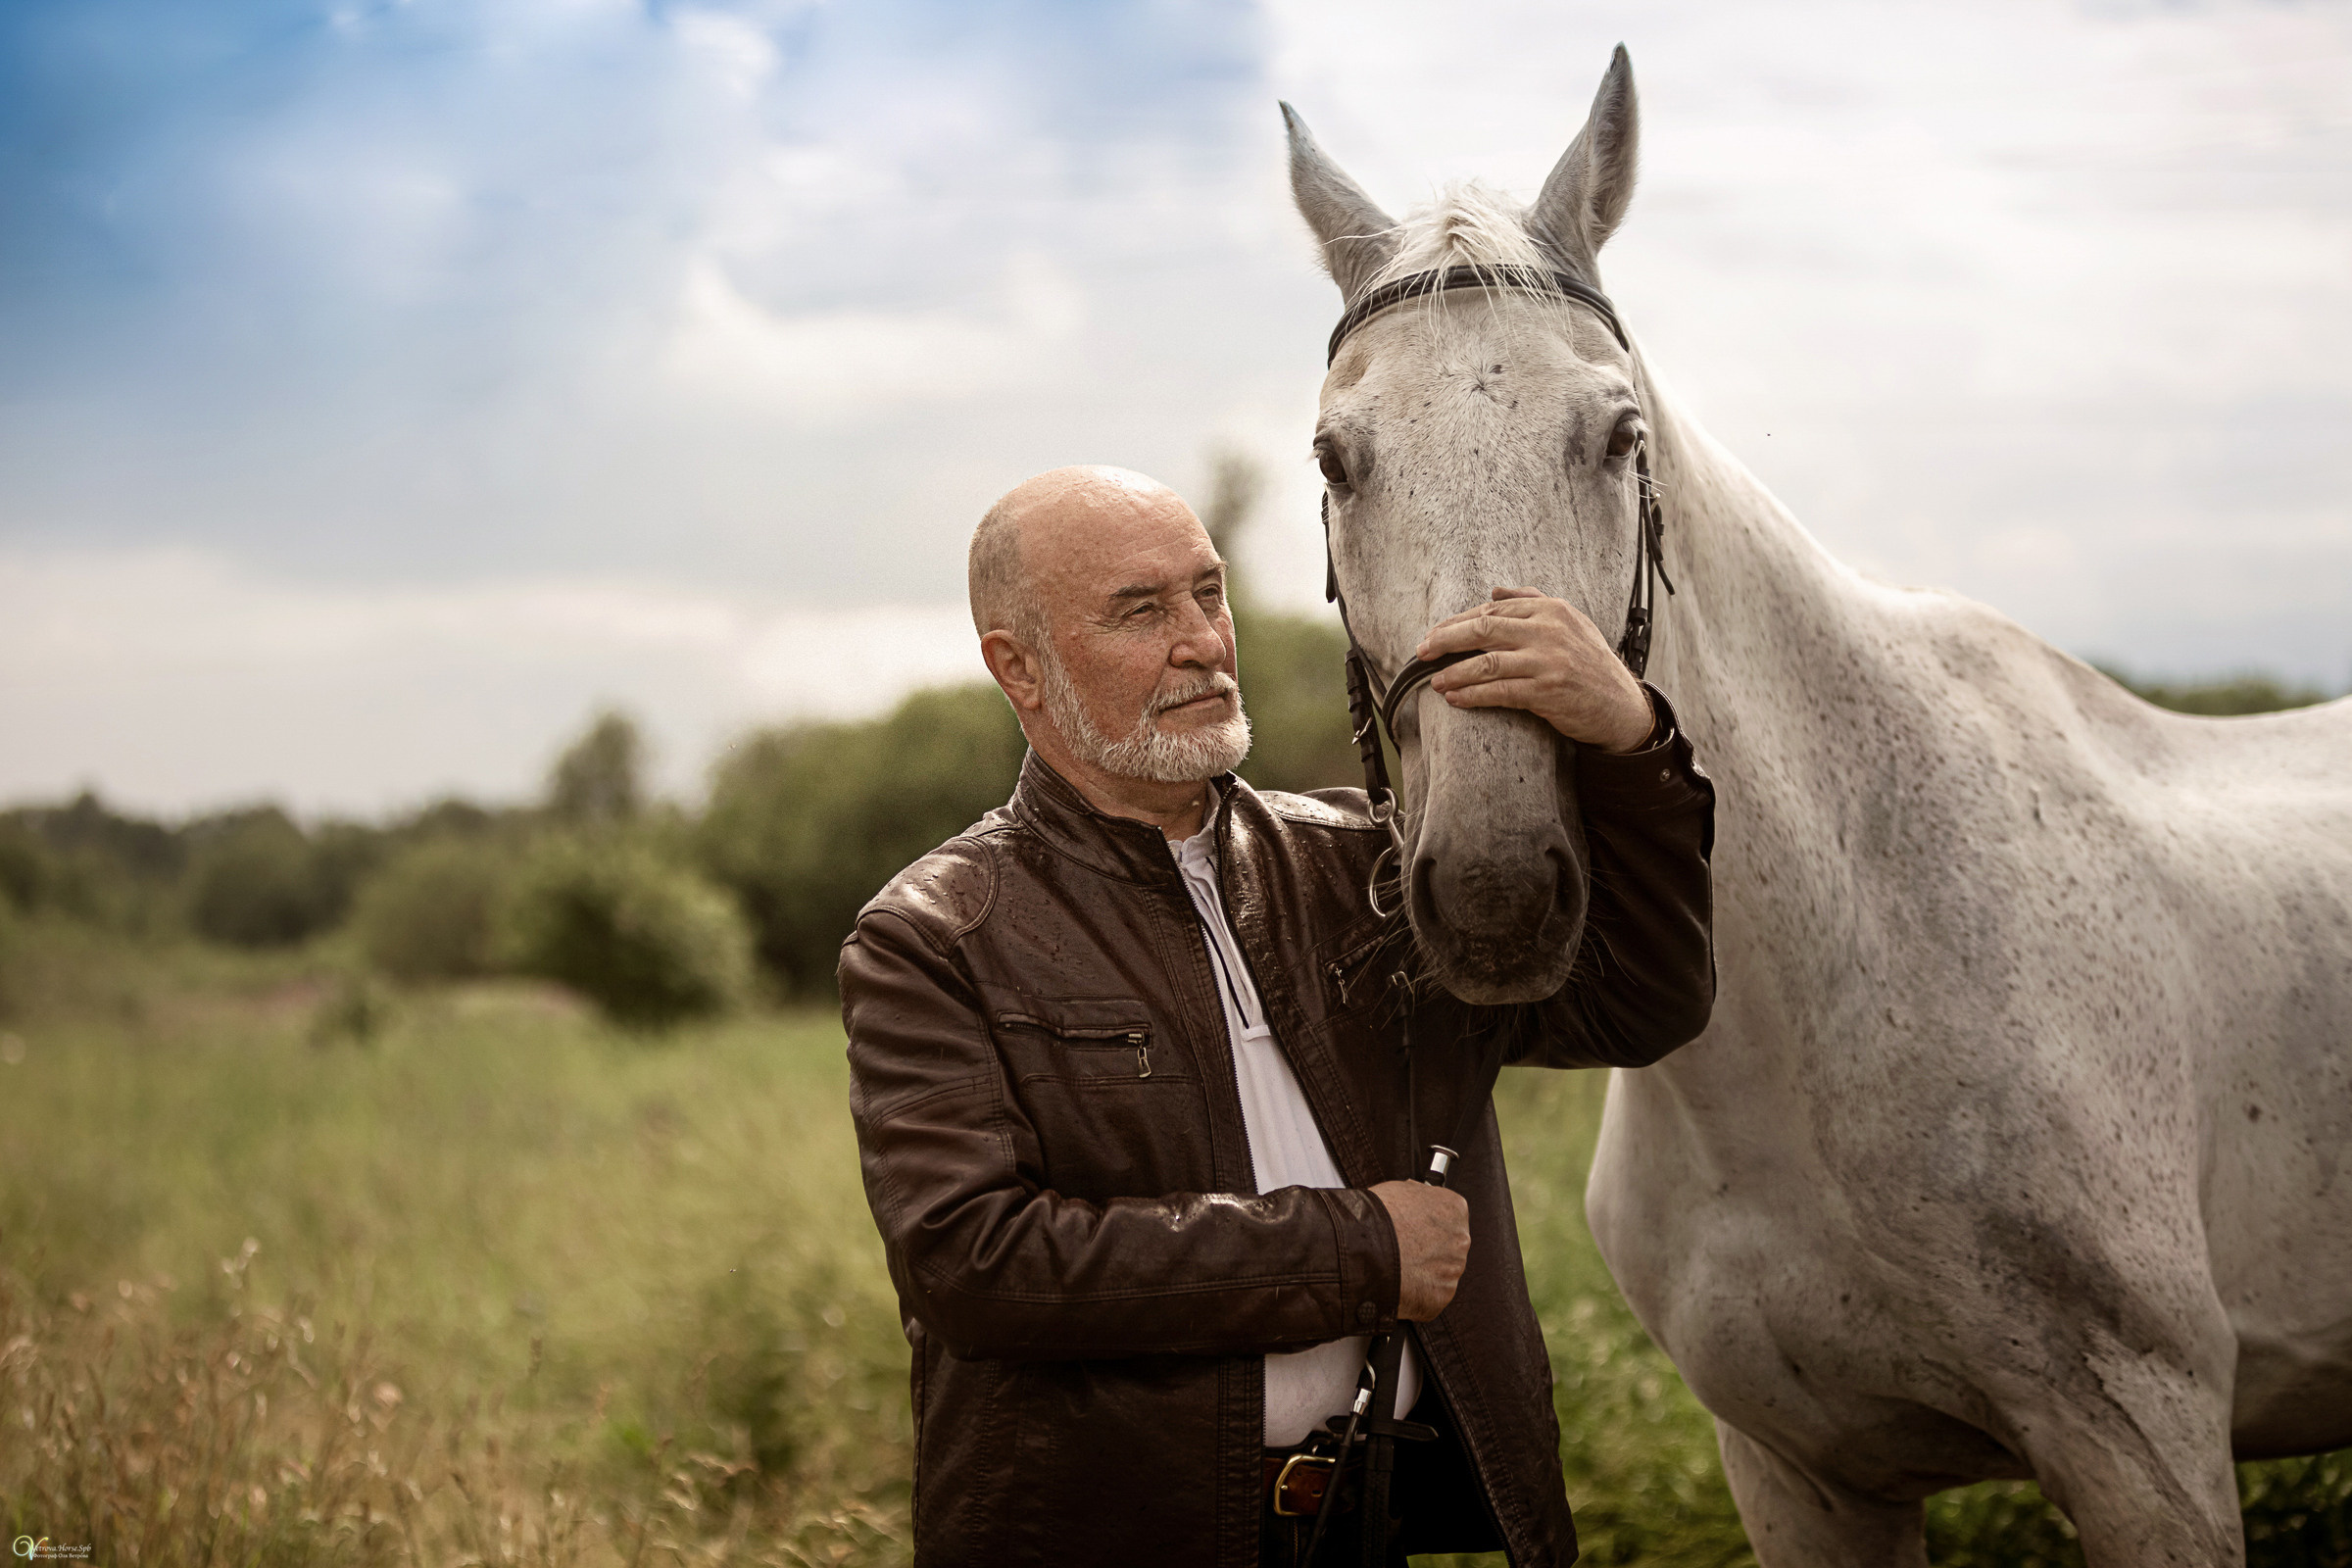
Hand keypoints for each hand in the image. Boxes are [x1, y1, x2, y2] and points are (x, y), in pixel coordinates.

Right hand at [1372, 1180, 1469, 1321]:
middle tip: (1404, 1250)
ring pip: (1440, 1273)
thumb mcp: (1402, 1189)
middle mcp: (1461, 1240)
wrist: (1364, 1249)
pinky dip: (1416, 1293)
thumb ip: (1420, 1199)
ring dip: (1423, 1273)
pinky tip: (1398, 1283)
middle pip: (1448, 1247)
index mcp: (1455, 1209)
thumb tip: (1418, 1202)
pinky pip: (1430, 1295)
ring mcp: (1453, 1270)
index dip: (1428, 1224)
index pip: (1450, 1217)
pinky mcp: (1441, 1296)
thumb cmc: (1378, 1217)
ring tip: (1396, 1268)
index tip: (1414, 1229)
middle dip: (1429, 1250)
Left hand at [1417, 587, 1655, 753]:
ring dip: (1454, 672)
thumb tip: (1494, 588)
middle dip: (1446, 639)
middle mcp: (1549, 630)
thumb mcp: (1569, 623)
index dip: (1457, 621)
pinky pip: (1499, 692)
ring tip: (1435, 681)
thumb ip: (1533, 601)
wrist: (1620, 705)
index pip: (1493, 608)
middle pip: (1483, 628)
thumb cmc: (1590, 664)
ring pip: (1487, 662)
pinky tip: (1455, 698)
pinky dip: (1472, 695)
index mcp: (1551, 609)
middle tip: (1422, 651)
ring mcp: (1548, 661)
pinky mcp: (1547, 692)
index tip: (1435, 633)